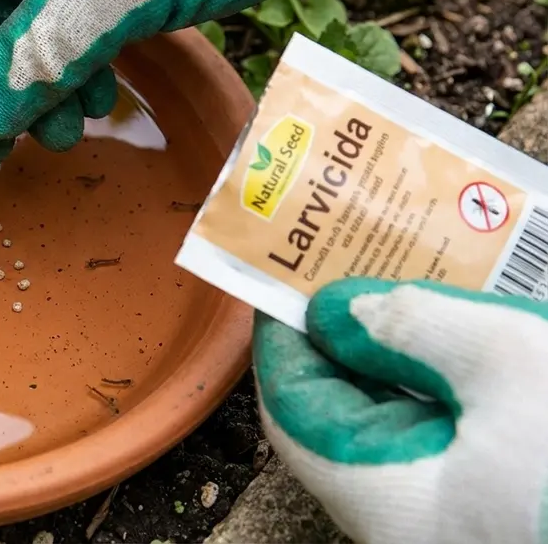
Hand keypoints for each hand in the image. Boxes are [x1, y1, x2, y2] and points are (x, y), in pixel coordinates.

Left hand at [254, 279, 547, 543]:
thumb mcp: (507, 362)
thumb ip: (410, 327)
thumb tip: (334, 311)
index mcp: (382, 496)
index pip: (290, 407)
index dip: (282, 337)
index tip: (286, 277)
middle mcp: (400, 519)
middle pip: (336, 416)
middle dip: (337, 340)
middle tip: (347, 271)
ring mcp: (442, 518)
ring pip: (387, 428)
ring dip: (391, 362)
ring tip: (403, 294)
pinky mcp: (483, 509)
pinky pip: (433, 442)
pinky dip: (432, 391)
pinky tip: (454, 346)